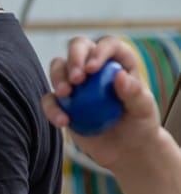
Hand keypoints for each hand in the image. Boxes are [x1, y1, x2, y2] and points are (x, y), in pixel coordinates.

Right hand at [41, 36, 160, 169]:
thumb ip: (134, 92)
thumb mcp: (144, 109)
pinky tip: (62, 122)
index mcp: (118, 61)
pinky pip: (49, 100)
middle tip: (77, 79)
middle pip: (78, 47)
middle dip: (73, 58)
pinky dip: (51, 109)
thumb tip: (119, 76)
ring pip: (58, 68)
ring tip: (65, 95)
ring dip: (57, 77)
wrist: (126, 148)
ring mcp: (76, 84)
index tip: (92, 69)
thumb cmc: (139, 125)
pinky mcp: (62, 103)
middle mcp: (95, 67)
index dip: (98, 52)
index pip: (107, 45)